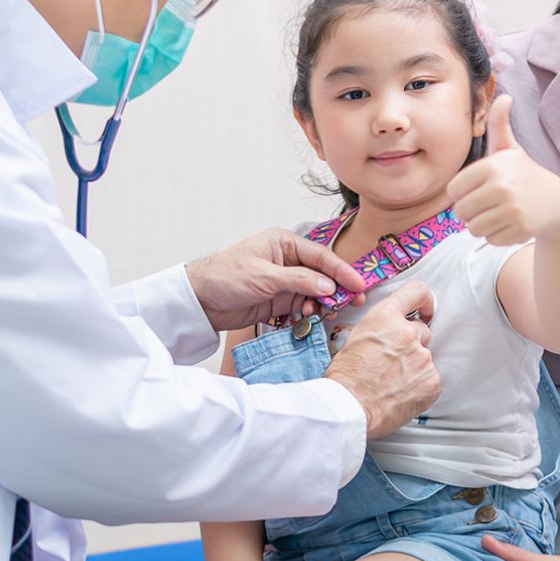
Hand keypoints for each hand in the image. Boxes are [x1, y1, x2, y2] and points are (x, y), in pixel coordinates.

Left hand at [187, 229, 366, 331]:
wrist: (201, 301)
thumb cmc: (226, 277)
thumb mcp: (264, 276)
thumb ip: (298, 281)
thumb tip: (328, 287)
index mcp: (284, 243)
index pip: (320, 255)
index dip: (341, 270)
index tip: (358, 283)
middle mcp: (287, 260)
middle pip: (322, 273)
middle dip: (338, 287)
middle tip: (355, 301)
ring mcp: (285, 281)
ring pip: (315, 291)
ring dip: (324, 302)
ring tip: (327, 311)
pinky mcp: (280, 300)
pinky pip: (303, 305)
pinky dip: (310, 311)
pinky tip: (311, 316)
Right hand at [323, 283, 439, 438]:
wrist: (347, 409)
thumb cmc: (344, 378)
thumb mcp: (356, 338)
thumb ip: (381, 329)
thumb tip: (391, 332)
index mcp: (386, 317)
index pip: (417, 291)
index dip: (424, 301)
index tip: (425, 310)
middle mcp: (408, 333)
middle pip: (422, 330)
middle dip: (411, 344)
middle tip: (393, 362)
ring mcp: (422, 358)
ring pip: (425, 357)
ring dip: (414, 367)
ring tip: (392, 382)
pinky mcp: (431, 381)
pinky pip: (431, 379)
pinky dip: (419, 386)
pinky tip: (400, 394)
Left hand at [448, 96, 559, 245]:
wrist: (555, 202)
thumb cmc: (523, 174)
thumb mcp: (510, 150)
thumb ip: (499, 125)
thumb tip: (504, 96)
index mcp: (492, 166)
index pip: (453, 190)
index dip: (461, 193)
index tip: (477, 189)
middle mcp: (501, 187)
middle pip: (461, 212)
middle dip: (470, 212)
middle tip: (487, 205)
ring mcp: (512, 209)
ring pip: (473, 229)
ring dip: (482, 225)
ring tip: (498, 214)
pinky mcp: (520, 230)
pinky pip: (490, 239)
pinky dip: (497, 235)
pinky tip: (510, 224)